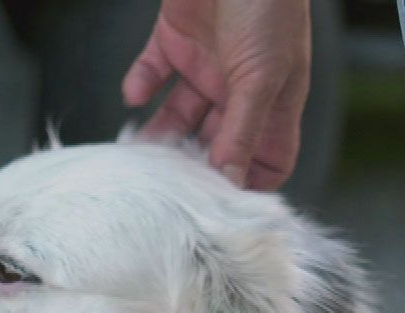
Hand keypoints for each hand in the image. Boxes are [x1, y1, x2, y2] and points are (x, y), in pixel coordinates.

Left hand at [121, 0, 311, 190]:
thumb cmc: (267, 6)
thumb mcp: (262, 76)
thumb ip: (244, 131)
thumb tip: (233, 183)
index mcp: (272, 100)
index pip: (266, 158)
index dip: (248, 182)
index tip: (221, 201)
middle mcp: (238, 89)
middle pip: (214, 144)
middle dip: (193, 163)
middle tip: (169, 183)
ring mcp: (205, 66)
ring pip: (177, 116)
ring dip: (159, 134)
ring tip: (141, 152)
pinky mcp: (173, 41)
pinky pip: (150, 74)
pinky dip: (138, 86)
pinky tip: (132, 97)